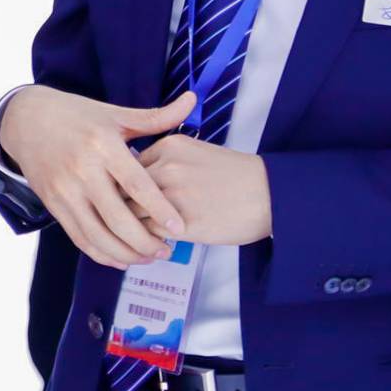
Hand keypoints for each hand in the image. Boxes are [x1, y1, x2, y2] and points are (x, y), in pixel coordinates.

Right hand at [0, 86, 190, 268]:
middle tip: (168, 251)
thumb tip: (192, 101)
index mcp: (103, 145)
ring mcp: (65, 190)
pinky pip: (79, 237)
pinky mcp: (53, 204)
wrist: (26, 120)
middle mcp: (82, 170)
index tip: (179, 229)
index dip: (159, 209)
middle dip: (145, 242)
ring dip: (125, 253)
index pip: (136, 184)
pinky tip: (122, 258)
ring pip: (97, 235)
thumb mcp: (114, 114)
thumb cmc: (76, 116)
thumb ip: (155, 117)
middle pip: (117, 218)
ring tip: (149, 257)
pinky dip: (101, 254)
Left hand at [134, 134, 272, 245]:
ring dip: (131, 226)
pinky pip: (149, 233)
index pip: (126, 167)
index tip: (123, 198)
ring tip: (135, 235)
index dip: (123, 186)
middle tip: (121, 219)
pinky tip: (154, 244)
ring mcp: (173, 195)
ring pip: (131, 213)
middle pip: (122, 189)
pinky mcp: (183, 223)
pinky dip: (147, 240)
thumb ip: (165, 162)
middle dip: (119, 206)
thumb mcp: (197, 153)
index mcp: (169, 146)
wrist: (271, 194)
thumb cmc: (236, 176)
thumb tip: (136, 180)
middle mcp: (167, 168)